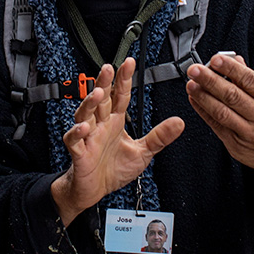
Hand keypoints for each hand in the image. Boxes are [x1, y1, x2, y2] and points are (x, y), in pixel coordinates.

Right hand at [51, 58, 184, 225]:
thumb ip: (159, 136)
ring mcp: (88, 136)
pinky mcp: (79, 152)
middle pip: (100, 99)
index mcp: (114, 122)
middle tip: (109, 68)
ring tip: (98, 94)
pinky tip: (84, 126)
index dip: (124, 79)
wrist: (94, 189)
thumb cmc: (113, 168)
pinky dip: (77, 132)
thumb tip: (179, 122)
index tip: (129, 63)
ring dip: (90, 103)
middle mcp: (100, 125)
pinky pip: (74, 139)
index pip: (119, 96)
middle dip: (104, 82)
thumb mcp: (142, 152)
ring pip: (85, 114)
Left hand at [186, 53, 253, 182]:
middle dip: (210, 80)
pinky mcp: (236, 145)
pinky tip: (194, 99)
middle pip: (232, 96)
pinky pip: (215, 125)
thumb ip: (253, 80)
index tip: (215, 59)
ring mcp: (250, 133)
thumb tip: (234, 60)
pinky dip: (202, 111)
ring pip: (222, 112)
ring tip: (191, 84)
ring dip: (202, 96)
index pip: (251, 81)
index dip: (231, 69)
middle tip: (195, 70)